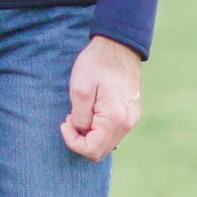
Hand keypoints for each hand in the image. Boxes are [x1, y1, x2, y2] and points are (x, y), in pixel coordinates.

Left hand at [61, 35, 141, 161]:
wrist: (118, 45)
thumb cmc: (97, 63)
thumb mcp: (80, 89)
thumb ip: (80, 118)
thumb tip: (82, 132)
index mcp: (115, 118)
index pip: (92, 150)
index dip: (73, 142)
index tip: (65, 122)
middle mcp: (127, 123)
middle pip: (101, 151)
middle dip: (81, 140)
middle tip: (71, 117)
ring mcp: (132, 119)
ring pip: (107, 143)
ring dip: (90, 134)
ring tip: (81, 111)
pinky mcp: (131, 113)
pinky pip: (113, 132)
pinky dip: (99, 128)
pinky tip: (92, 110)